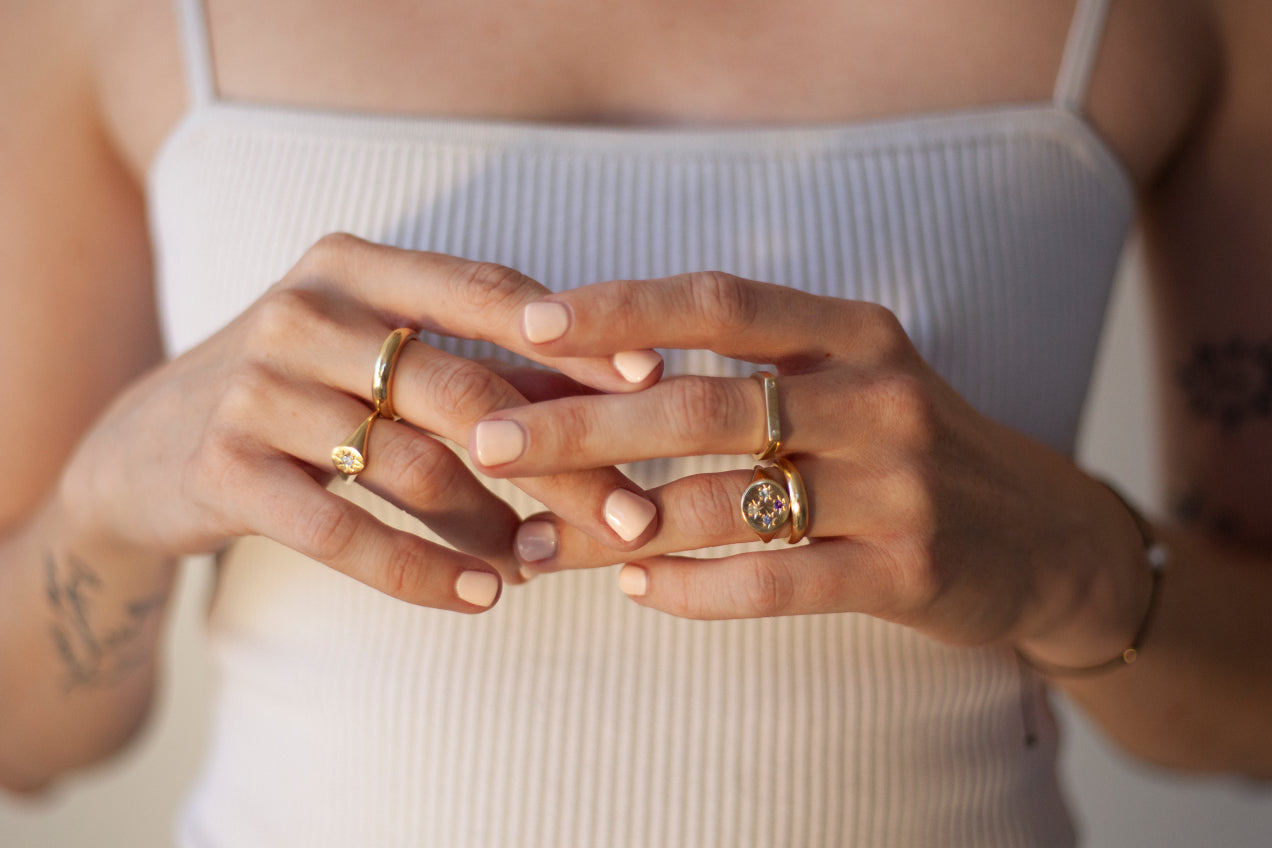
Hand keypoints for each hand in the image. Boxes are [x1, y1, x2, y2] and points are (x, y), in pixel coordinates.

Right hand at [58, 234, 663, 612]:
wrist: (144, 450)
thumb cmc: (301, 394)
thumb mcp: (380, 358)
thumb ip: (489, 366)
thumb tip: (621, 390)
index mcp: (355, 265)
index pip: (487, 292)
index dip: (574, 340)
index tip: (654, 384)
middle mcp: (305, 311)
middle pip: (466, 392)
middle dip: (561, 462)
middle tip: (633, 517)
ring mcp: (258, 387)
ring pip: (414, 467)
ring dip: (495, 529)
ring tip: (546, 566)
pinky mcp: (225, 466)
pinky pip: (348, 532)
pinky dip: (423, 573)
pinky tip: (483, 598)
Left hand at [470, 271, 1150, 657]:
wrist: (1041, 535)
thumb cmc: (906, 447)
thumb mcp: (849, 379)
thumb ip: (749, 371)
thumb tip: (597, 377)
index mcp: (852, 332)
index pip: (720, 302)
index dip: (621, 308)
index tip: (530, 322)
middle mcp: (877, 395)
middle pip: (704, 405)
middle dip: (582, 425)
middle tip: (489, 442)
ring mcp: (898, 485)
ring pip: (727, 501)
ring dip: (615, 524)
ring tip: (533, 540)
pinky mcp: (910, 570)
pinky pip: (775, 581)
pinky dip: (693, 588)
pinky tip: (633, 588)